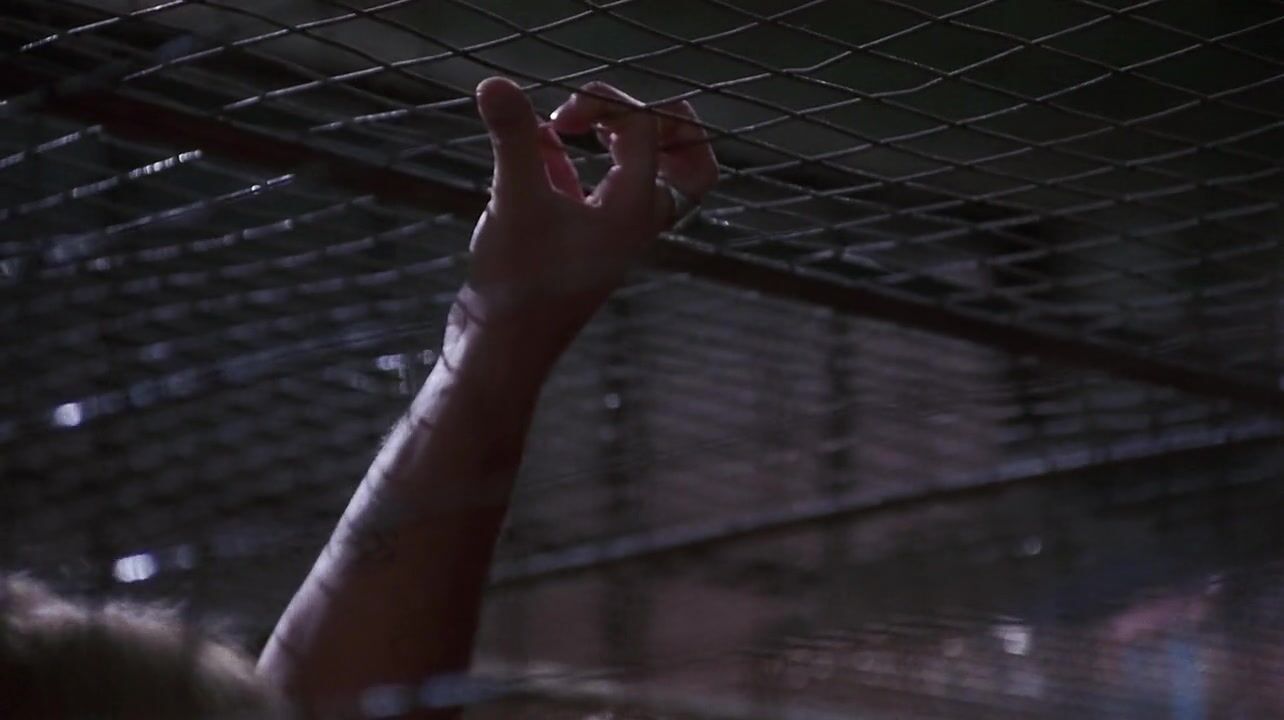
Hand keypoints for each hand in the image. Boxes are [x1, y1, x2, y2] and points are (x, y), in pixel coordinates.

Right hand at [460, 77, 717, 345]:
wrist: (502, 352)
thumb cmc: (519, 285)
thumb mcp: (515, 200)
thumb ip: (512, 137)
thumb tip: (494, 81)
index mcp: (638, 209)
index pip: (649, 130)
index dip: (606, 103)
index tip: (561, 117)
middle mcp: (635, 220)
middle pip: (690, 162)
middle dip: (662, 123)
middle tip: (614, 112)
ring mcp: (608, 232)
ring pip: (643, 176)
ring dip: (615, 140)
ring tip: (567, 123)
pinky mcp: (575, 241)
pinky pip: (590, 191)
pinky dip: (569, 161)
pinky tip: (532, 145)